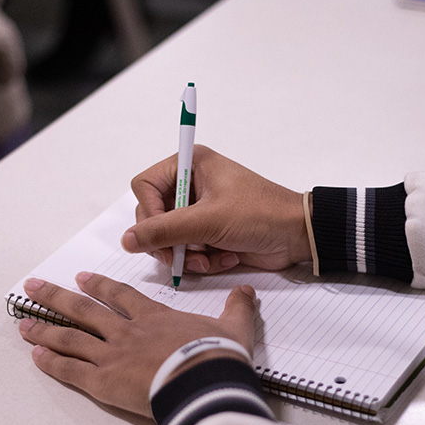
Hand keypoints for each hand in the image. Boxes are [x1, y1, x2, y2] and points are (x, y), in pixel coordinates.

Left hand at [18, 272, 257, 416]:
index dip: (100, 286)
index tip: (82, 278)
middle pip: (84, 310)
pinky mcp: (103, 382)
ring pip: (70, 337)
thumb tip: (246, 292)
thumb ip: (237, 308)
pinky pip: (71, 369)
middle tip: (33, 288)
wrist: (205, 382)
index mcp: (154, 317)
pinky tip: (36, 357)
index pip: (120, 296)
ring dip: (45, 329)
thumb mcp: (234, 328)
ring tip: (23, 324)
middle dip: (56, 297)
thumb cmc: (218, 356)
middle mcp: (126, 331)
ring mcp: (112, 355)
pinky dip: (52, 363)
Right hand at [124, 145, 310, 274]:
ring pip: (168, 239)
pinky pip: (187, 251)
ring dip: (187, 255)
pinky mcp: (209, 233)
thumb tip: (127, 240)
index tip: (163, 232)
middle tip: (181, 256)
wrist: (297, 236)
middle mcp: (191, 185)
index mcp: (190, 165)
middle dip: (169, 241)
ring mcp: (200, 211)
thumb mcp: (207, 221)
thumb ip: (163, 231)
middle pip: (153, 217)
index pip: (144, 186)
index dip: (148, 213)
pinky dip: (203, 260)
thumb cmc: (261, 214)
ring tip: (210, 259)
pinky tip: (224, 258)